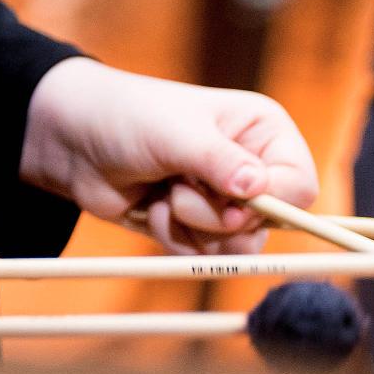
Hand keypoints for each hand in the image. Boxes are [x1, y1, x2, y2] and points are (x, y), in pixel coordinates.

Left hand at [19, 57, 317, 254]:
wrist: (73, 141)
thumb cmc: (128, 118)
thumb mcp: (177, 135)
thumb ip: (220, 162)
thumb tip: (257, 189)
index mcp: (265, 132)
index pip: (299, 186)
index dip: (270, 202)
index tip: (230, 197)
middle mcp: (254, 167)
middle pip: (268, 224)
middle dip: (216, 217)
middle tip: (179, 191)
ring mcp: (226, 199)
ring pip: (235, 246)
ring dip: (191, 228)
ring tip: (164, 194)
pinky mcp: (199, 226)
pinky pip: (204, 255)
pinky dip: (173, 237)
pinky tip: (152, 207)